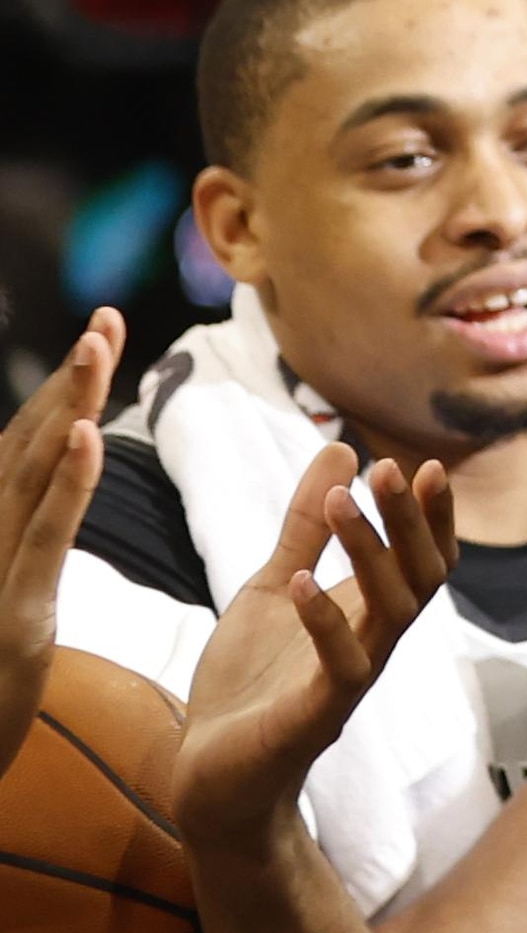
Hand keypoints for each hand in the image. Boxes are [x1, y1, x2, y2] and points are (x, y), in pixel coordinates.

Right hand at [0, 307, 119, 761]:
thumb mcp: (10, 607)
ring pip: (32, 477)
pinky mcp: (10, 617)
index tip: (102, 337)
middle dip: (72, 380)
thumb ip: (25, 544)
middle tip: (108, 315)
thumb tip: (48, 490)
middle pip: (31, 448)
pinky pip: (42, 537)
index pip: (30, 455)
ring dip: (68, 407)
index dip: (63, 394)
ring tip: (99, 345)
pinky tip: (89, 434)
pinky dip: (67, 483)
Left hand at [176, 443, 457, 835]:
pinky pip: (341, 663)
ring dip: (370, 552)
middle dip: (411, 520)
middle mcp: (376, 640)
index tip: (426, 464)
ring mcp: (352, 676)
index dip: (434, 515)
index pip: (429, 557)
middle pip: (423, 574)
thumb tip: (343, 448)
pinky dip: (326, 620)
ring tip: (340, 502)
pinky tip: (301, 581)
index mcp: (372, 612)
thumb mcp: (274, 585)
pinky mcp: (317, 712)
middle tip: (391, 468)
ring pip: (392, 610)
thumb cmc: (250, 680)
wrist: (211, 771)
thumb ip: (306, 526)